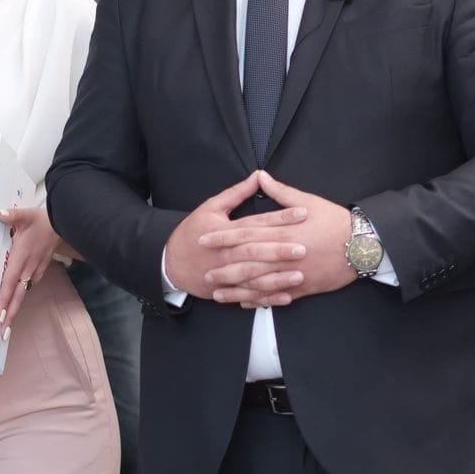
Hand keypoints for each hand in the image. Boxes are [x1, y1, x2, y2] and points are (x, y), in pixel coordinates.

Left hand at [0, 205, 61, 333]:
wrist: (65, 222)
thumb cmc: (44, 219)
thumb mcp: (27, 214)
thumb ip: (13, 215)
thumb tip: (0, 214)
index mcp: (22, 257)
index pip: (10, 281)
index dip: (5, 299)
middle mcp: (28, 267)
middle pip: (17, 295)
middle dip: (10, 315)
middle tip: (2, 333)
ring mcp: (35, 269)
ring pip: (22, 293)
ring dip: (15, 308)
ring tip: (7, 323)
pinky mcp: (40, 267)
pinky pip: (29, 285)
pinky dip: (21, 295)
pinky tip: (17, 300)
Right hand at [162, 173, 294, 299]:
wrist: (170, 262)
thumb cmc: (192, 232)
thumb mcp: (211, 207)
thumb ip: (237, 192)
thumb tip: (259, 175)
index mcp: (227, 231)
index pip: (257, 222)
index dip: (280, 218)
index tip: (302, 213)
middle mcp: (227, 253)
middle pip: (256, 251)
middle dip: (280, 250)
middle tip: (303, 248)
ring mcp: (227, 274)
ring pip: (254, 277)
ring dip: (277, 278)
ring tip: (300, 275)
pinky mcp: (227, 289)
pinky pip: (249, 296)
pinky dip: (267, 298)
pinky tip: (286, 297)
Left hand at [206, 172, 355, 307]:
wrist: (361, 245)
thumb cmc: (335, 220)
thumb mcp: (308, 200)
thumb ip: (280, 191)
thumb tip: (260, 176)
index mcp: (282, 231)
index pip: (246, 233)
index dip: (223, 237)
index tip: (204, 239)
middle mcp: (284, 253)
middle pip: (248, 261)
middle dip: (224, 267)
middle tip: (205, 272)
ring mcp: (293, 273)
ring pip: (259, 283)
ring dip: (237, 289)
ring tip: (218, 293)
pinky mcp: (303, 287)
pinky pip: (277, 296)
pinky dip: (260, 300)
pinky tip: (245, 302)